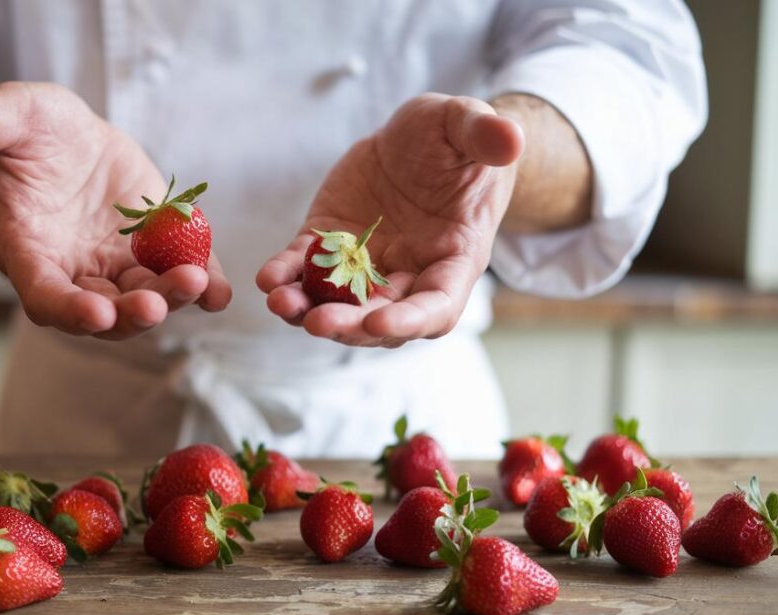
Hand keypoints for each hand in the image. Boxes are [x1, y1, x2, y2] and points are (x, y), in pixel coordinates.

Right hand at [0, 82, 230, 339]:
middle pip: (101, 312)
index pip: (43, 295)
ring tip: (198, 282)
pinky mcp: (148, 254)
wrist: (61, 137)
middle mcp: (71, 271)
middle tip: (158, 302)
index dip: (68, 308)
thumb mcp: (6, 117)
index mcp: (27, 250)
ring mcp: (112, 267)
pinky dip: (203, 290)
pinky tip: (222, 292)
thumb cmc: (23, 131)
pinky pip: (176, 277)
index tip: (96, 313)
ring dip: (170, 299)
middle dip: (130, 313)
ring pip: (141, 300)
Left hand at [257, 93, 522, 346]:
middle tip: (317, 322)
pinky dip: (285, 276)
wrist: (419, 139)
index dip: (409, 320)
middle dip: (349, 326)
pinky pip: (303, 269)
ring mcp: (366, 266)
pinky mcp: (328, 245)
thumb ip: (485, 132)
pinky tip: (268, 278)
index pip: (437, 306)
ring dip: (308, 310)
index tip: (378, 323)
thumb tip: (509, 139)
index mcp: (455, 258)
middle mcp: (410, 274)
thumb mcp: (466, 124)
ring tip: (281, 303)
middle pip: (380, 318)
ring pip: (338, 304)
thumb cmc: (455, 138)